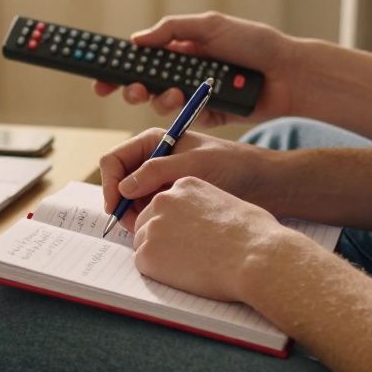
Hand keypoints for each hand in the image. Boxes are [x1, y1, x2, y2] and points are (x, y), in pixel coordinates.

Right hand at [93, 12, 301, 126]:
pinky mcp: (207, 114)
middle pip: (144, 84)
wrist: (287, 73)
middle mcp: (183, 72)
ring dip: (159, 98)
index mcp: (180, 49)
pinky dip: (183, 110)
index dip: (118, 69)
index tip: (100, 79)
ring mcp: (193, 95)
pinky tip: (191, 101)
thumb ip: (171, 30)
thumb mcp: (210, 25)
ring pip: (160, 103)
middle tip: (129, 91)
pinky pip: (185, 118)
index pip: (141, 59)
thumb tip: (137, 40)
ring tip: (172, 92)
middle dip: (130, 89)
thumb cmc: (253, 43)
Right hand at [98, 128, 277, 231]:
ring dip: (134, 216)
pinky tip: (162, 230)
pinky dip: (148, 221)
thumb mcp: (194, 165)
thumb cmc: (232, 165)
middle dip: (121, 204)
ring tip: (150, 229)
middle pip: (119, 183)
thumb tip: (124, 188)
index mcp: (153, 141)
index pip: (115, 160)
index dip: (110, 183)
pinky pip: (147, 212)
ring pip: (131, 202)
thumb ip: (157, 172)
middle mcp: (152, 160)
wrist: (262, 184)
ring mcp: (160, 181)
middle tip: (133, 227)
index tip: (115, 207)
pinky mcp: (169, 199)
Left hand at [131, 177, 284, 302]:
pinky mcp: (148, 254)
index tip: (187, 236)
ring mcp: (153, 227)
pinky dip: (158, 273)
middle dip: (161, 238)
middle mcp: (163, 201)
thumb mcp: (228, 203)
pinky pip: (143, 264)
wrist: (256, 257)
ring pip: (142, 243)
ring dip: (159, 256)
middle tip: (183, 255)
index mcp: (184, 186)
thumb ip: (206, 207)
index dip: (175, 224)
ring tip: (188, 266)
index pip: (165, 205)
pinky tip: (182, 275)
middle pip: (147, 221)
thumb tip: (204, 222)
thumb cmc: (254, 234)